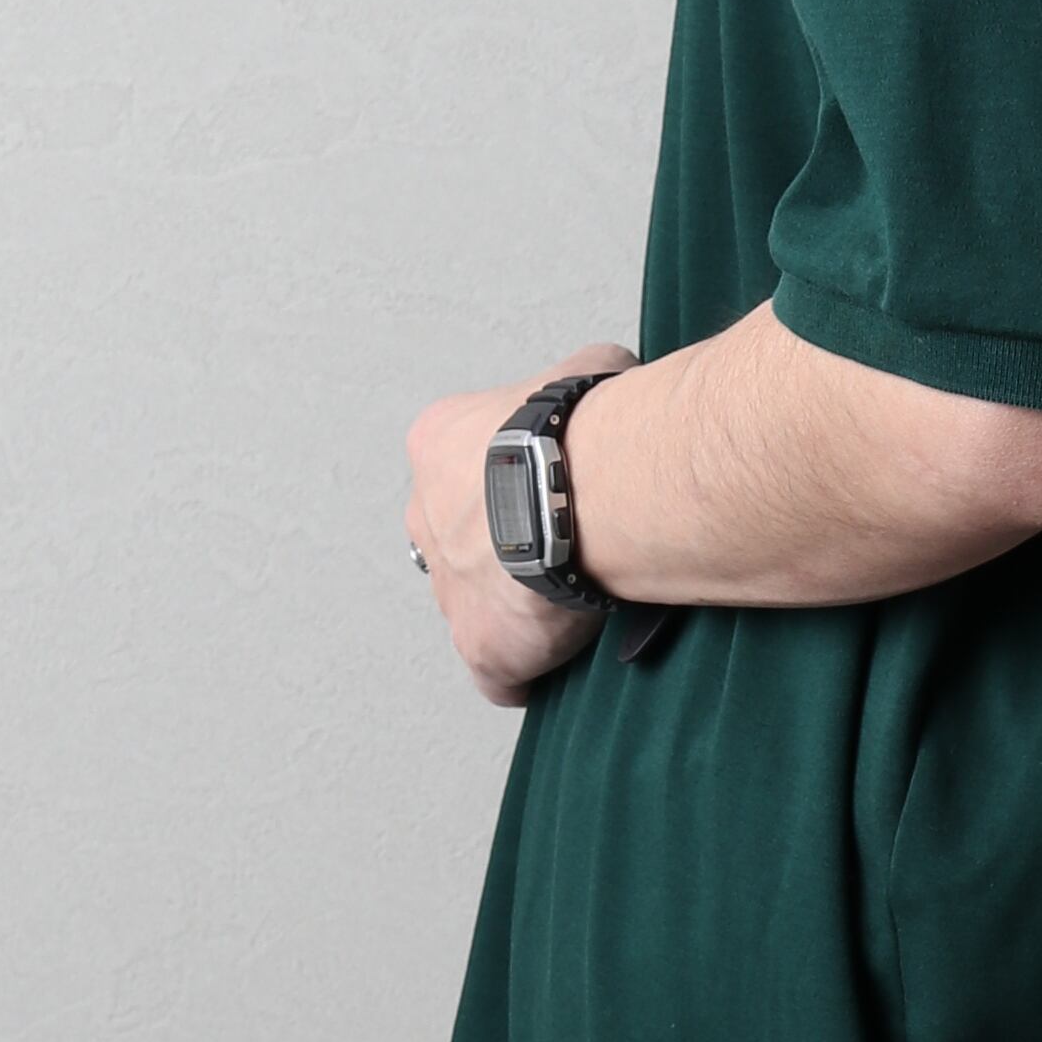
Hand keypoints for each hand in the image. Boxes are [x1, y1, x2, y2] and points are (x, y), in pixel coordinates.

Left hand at [405, 343, 638, 705]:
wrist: (586, 488)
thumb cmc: (586, 428)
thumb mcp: (588, 367)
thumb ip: (584, 379)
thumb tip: (612, 375)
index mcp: (439, 446)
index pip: (463, 468)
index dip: (511, 482)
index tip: (552, 489)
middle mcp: (428, 518)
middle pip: (459, 539)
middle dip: (502, 546)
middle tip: (563, 546)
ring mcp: (450, 587)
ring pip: (474, 604)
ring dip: (514, 607)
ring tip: (570, 605)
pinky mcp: (480, 645)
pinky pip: (495, 674)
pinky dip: (522, 674)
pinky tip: (557, 665)